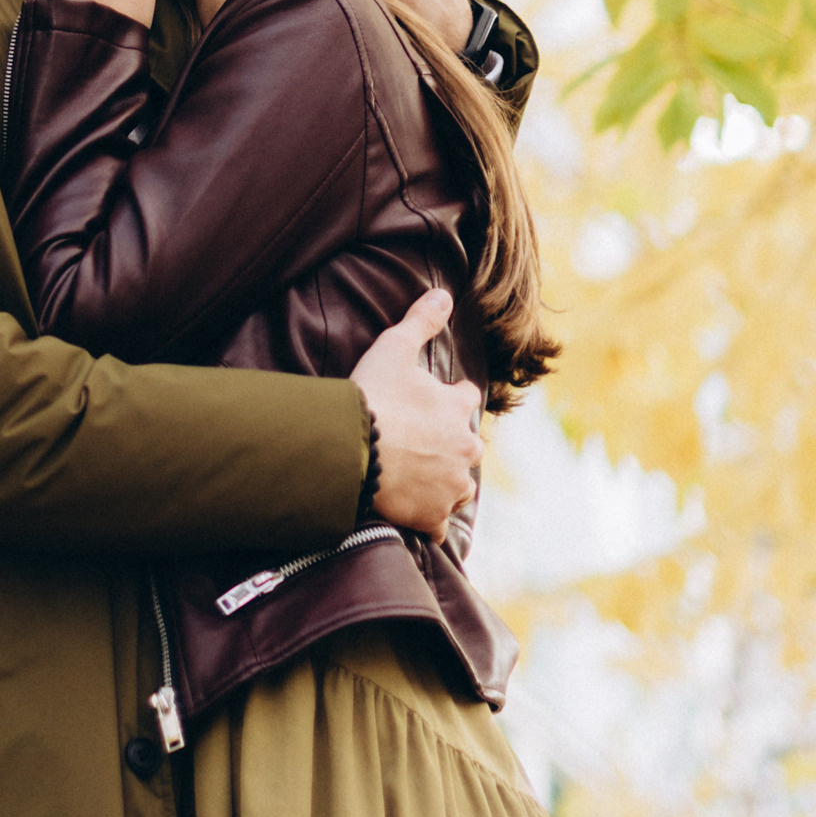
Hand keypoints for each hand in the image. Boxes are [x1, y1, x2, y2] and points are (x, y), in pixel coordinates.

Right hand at [350, 287, 482, 533]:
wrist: (349, 450)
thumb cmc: (372, 397)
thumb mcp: (394, 348)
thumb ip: (422, 320)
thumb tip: (444, 293)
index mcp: (457, 408)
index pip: (465, 399)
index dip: (448, 399)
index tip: (429, 403)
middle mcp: (464, 448)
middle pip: (467, 447)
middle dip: (449, 445)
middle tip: (417, 444)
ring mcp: (451, 486)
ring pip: (458, 486)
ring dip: (443, 483)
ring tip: (414, 479)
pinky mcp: (434, 516)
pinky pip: (439, 523)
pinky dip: (428, 520)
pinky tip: (411, 512)